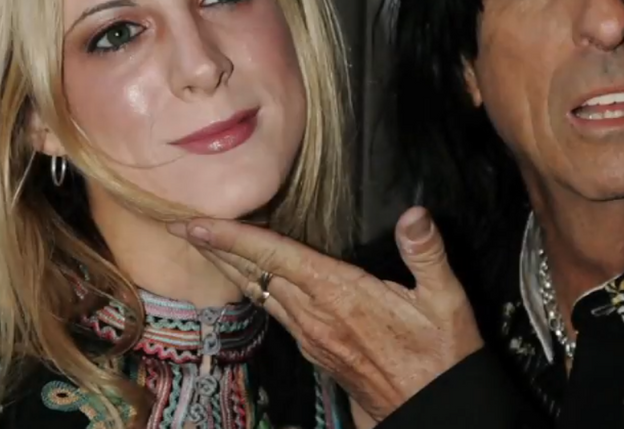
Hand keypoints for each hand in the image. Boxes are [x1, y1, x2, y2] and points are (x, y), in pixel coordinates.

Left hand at [167, 206, 483, 421]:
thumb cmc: (442, 356)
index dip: (234, 238)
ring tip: (205, 245)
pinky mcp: (317, 350)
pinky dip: (255, 287)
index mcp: (340, 295)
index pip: (276, 257)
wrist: (435, 412)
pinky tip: (251, 280)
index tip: (196, 222)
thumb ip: (427, 254)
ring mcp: (313, 337)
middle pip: (254, 275)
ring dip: (230, 268)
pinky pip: (275, 311)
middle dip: (215, 248)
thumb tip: (415, 215)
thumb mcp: (446, 301)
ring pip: (260, 294)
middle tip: (178, 225)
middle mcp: (316, 316)